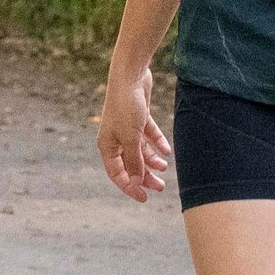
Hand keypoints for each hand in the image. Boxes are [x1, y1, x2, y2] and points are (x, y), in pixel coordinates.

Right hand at [96, 62, 172, 202]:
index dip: (130, 186)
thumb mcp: (131, 139)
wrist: (131, 76)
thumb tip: (135, 182)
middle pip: (130, 164)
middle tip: (160, 187)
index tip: (144, 198)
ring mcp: (127, 128)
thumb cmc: (126, 107)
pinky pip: (148, 135)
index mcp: (107, 146)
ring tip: (165, 167)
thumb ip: (134, 161)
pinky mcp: (139, 117)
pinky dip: (157, 143)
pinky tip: (167, 150)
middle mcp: (115, 139)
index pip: (117, 174)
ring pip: (140, 150)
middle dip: (144, 176)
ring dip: (152, 160)